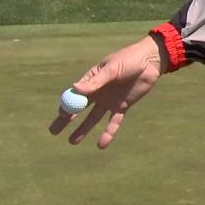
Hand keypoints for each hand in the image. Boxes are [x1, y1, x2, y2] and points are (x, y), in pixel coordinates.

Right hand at [48, 36, 163, 148]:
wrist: (150, 62)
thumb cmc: (129, 60)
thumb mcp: (112, 69)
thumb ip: (96, 81)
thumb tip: (75, 88)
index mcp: (91, 80)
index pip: (75, 95)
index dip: (67, 106)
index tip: (61, 115)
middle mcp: (98, 92)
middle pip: (79, 109)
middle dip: (66, 120)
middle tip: (54, 132)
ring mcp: (109, 101)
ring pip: (93, 118)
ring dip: (83, 130)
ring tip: (72, 142)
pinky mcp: (122, 107)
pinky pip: (113, 122)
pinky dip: (108, 133)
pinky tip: (101, 145)